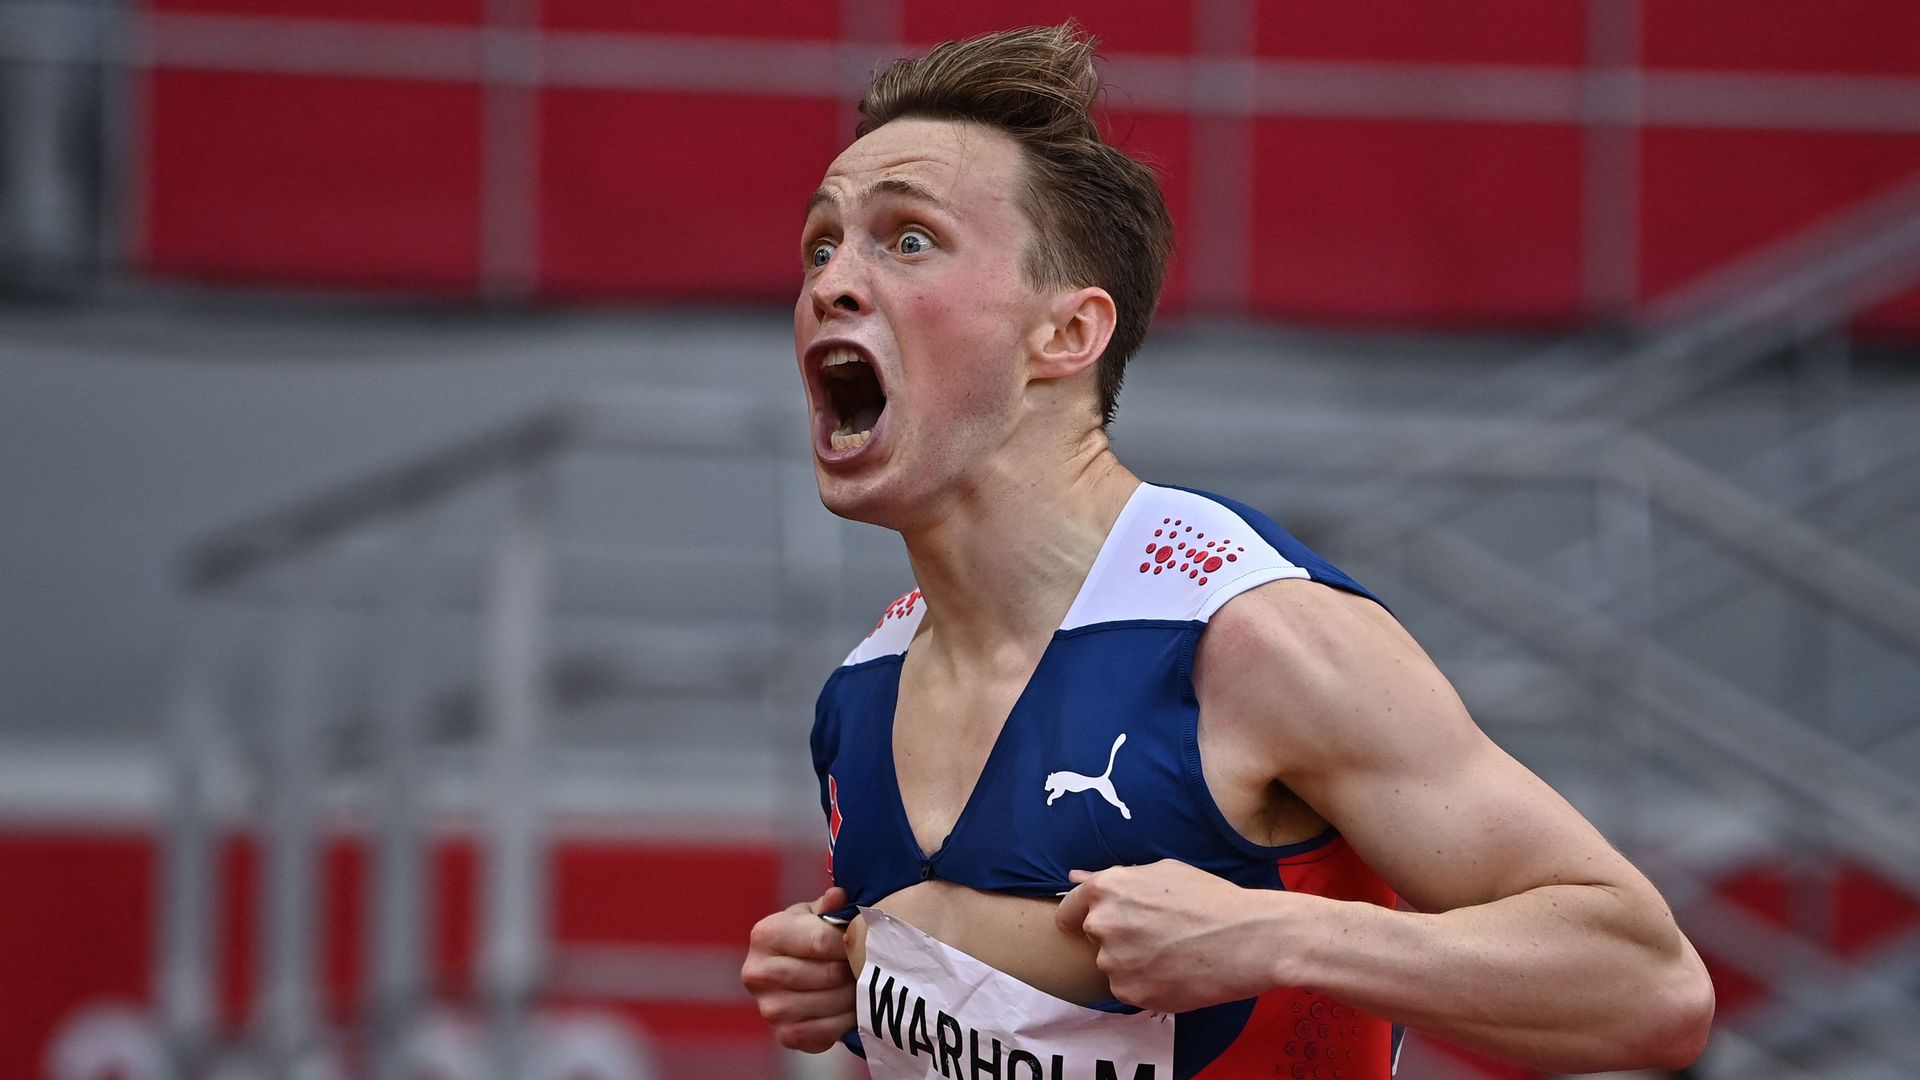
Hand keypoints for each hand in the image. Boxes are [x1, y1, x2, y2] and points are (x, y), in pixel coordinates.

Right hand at [741, 886, 856, 1051]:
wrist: (797, 974)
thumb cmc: (811, 936)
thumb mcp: (816, 915)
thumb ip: (830, 907)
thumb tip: (838, 897)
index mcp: (765, 934)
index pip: (820, 941)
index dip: (851, 943)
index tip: (867, 941)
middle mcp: (757, 972)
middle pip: (827, 974)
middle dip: (855, 970)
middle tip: (872, 966)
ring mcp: (768, 1008)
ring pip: (828, 1004)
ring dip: (854, 997)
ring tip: (863, 985)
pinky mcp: (783, 1035)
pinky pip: (825, 1032)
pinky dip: (844, 1022)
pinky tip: (852, 1010)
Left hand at [1056, 860, 1285, 1012]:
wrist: (1247, 938)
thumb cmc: (1210, 898)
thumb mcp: (1161, 873)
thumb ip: (1114, 879)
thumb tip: (1074, 878)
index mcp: (1106, 890)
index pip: (1068, 911)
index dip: (1080, 917)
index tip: (1097, 925)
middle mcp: (1103, 924)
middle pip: (1094, 938)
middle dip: (1117, 937)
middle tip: (1157, 935)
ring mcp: (1115, 962)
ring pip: (1113, 965)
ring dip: (1133, 963)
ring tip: (1173, 954)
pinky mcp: (1131, 993)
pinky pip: (1129, 989)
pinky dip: (1147, 984)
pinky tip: (1176, 973)